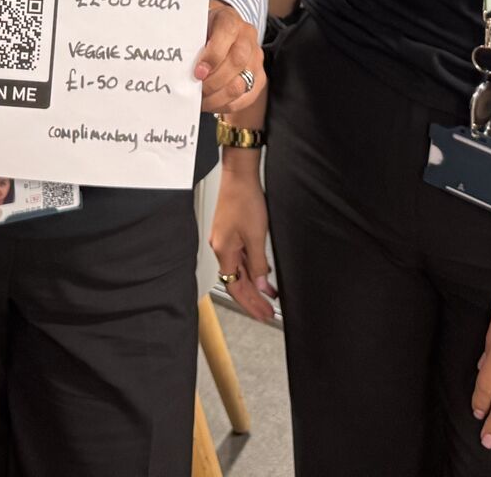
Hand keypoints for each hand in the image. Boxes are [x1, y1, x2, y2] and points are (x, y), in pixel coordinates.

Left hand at [195, 0, 263, 115]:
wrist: (219, 33)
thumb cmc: (202, 33)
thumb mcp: (195, 29)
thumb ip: (190, 42)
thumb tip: (178, 63)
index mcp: (230, 19)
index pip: (227, 32)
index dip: (213, 55)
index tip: (197, 71)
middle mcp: (247, 36)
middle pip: (237, 61)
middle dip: (213, 81)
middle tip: (196, 88)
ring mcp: (256, 58)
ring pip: (241, 84)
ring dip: (217, 97)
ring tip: (201, 99)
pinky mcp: (260, 78)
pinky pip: (246, 98)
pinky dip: (226, 105)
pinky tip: (212, 104)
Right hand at [208, 161, 277, 322]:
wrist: (239, 175)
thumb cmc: (244, 198)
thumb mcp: (256, 235)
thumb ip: (258, 263)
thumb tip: (261, 283)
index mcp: (223, 251)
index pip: (235, 287)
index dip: (250, 303)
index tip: (262, 314)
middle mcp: (221, 247)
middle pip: (236, 281)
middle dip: (253, 299)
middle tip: (267, 313)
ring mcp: (225, 240)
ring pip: (239, 271)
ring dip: (254, 285)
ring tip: (269, 298)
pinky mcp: (231, 233)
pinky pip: (241, 259)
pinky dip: (253, 270)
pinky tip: (264, 274)